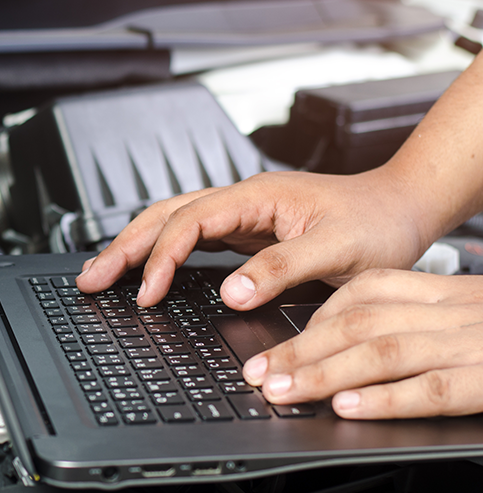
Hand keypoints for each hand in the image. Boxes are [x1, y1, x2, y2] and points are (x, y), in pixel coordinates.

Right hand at [75, 169, 433, 309]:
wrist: (402, 208)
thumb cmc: (377, 222)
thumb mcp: (337, 250)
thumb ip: (281, 269)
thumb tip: (230, 292)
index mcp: (255, 196)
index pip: (188, 223)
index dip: (162, 259)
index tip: (148, 295)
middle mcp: (241, 200)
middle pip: (164, 216)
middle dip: (123, 247)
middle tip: (90, 278)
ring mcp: (240, 214)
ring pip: (170, 223)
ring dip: (133, 247)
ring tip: (102, 272)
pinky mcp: (245, 230)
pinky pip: (189, 238)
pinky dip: (160, 254)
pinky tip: (148, 269)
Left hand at [242, 269, 482, 418]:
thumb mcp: (470, 309)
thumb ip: (417, 319)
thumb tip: (348, 342)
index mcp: (443, 291)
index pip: (366, 292)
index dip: (315, 318)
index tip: (277, 341)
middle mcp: (451, 312)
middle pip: (360, 322)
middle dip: (299, 348)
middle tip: (257, 372)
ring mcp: (470, 344)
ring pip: (382, 352)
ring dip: (324, 373)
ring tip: (283, 389)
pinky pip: (431, 389)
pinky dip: (383, 399)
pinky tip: (346, 407)